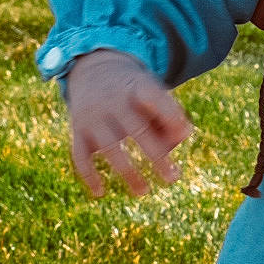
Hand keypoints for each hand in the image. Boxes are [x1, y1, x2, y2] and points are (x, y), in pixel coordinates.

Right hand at [64, 49, 193, 196]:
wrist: (93, 70)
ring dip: (127, 172)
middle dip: (156, 155)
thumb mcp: (154, 93)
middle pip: (136, 129)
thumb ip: (171, 115)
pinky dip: (88, 174)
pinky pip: (80, 154)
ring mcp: (93, 116)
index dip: (169, 113)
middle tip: (173, 178)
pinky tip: (100, 193)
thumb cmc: (135, 91)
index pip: (154, 97)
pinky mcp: (78, 129)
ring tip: (143, 192)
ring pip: (110, 147)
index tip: (186, 132)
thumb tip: (183, 136)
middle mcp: (113, 101)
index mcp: (137, 87)